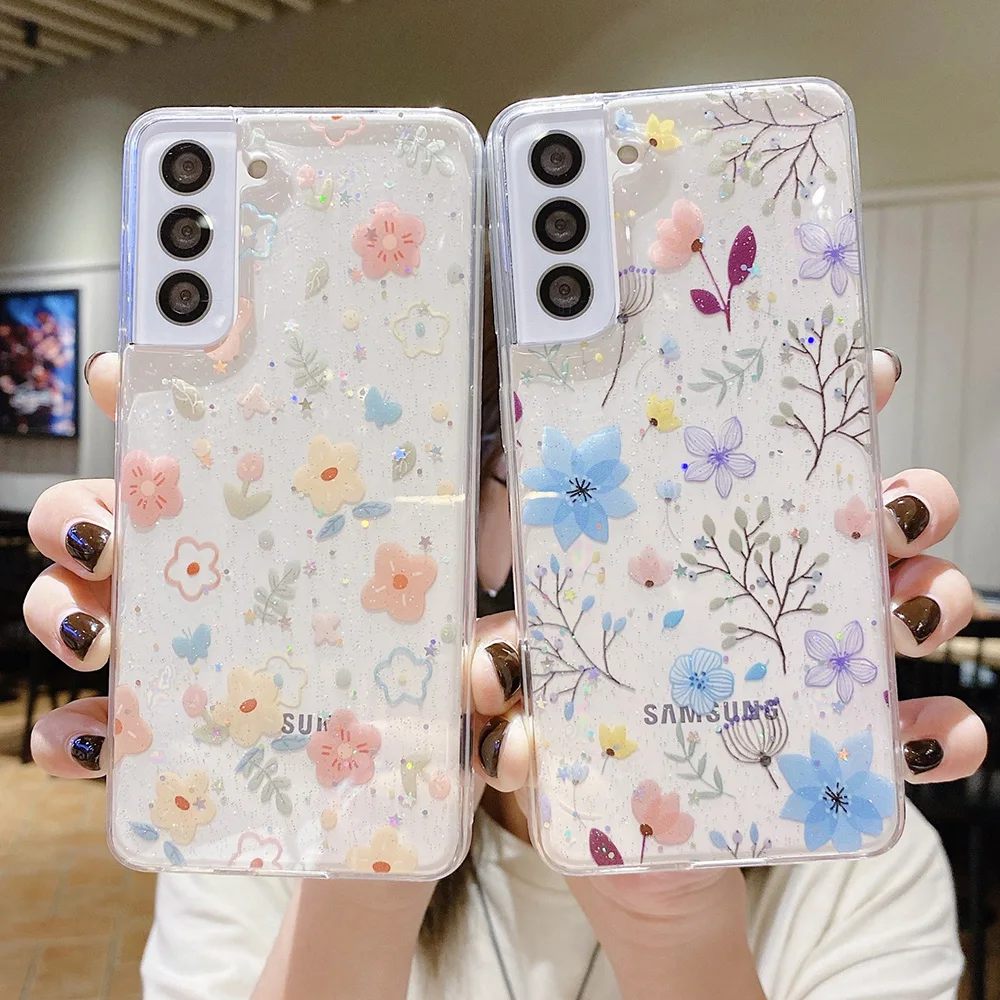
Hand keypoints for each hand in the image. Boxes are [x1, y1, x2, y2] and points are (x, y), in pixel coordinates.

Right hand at [21, 352, 529, 999]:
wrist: (378, 827)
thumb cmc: (422, 718)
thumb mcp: (460, 652)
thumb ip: (485, 623)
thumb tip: (499, 608)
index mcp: (269, 533)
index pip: (196, 446)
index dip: (145, 396)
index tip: (122, 372)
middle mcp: (202, 579)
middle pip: (100, 511)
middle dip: (79, 509)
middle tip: (112, 534)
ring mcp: (162, 653)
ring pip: (64, 601)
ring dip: (56, 608)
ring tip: (101, 637)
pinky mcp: (146, 737)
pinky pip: (79, 727)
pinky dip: (65, 734)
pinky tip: (85, 745)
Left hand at [559, 349, 985, 999]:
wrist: (637, 865)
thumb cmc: (582, 761)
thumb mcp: (533, 707)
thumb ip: (509, 685)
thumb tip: (488, 671)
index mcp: (684, 570)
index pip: (738, 473)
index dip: (790, 418)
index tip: (845, 377)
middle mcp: (759, 598)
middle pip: (846, 520)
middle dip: (894, 493)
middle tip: (901, 501)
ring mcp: (810, 663)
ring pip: (902, 599)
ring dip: (931, 591)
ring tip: (917, 610)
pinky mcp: (844, 740)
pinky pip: (913, 727)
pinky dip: (941, 731)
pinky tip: (936, 741)